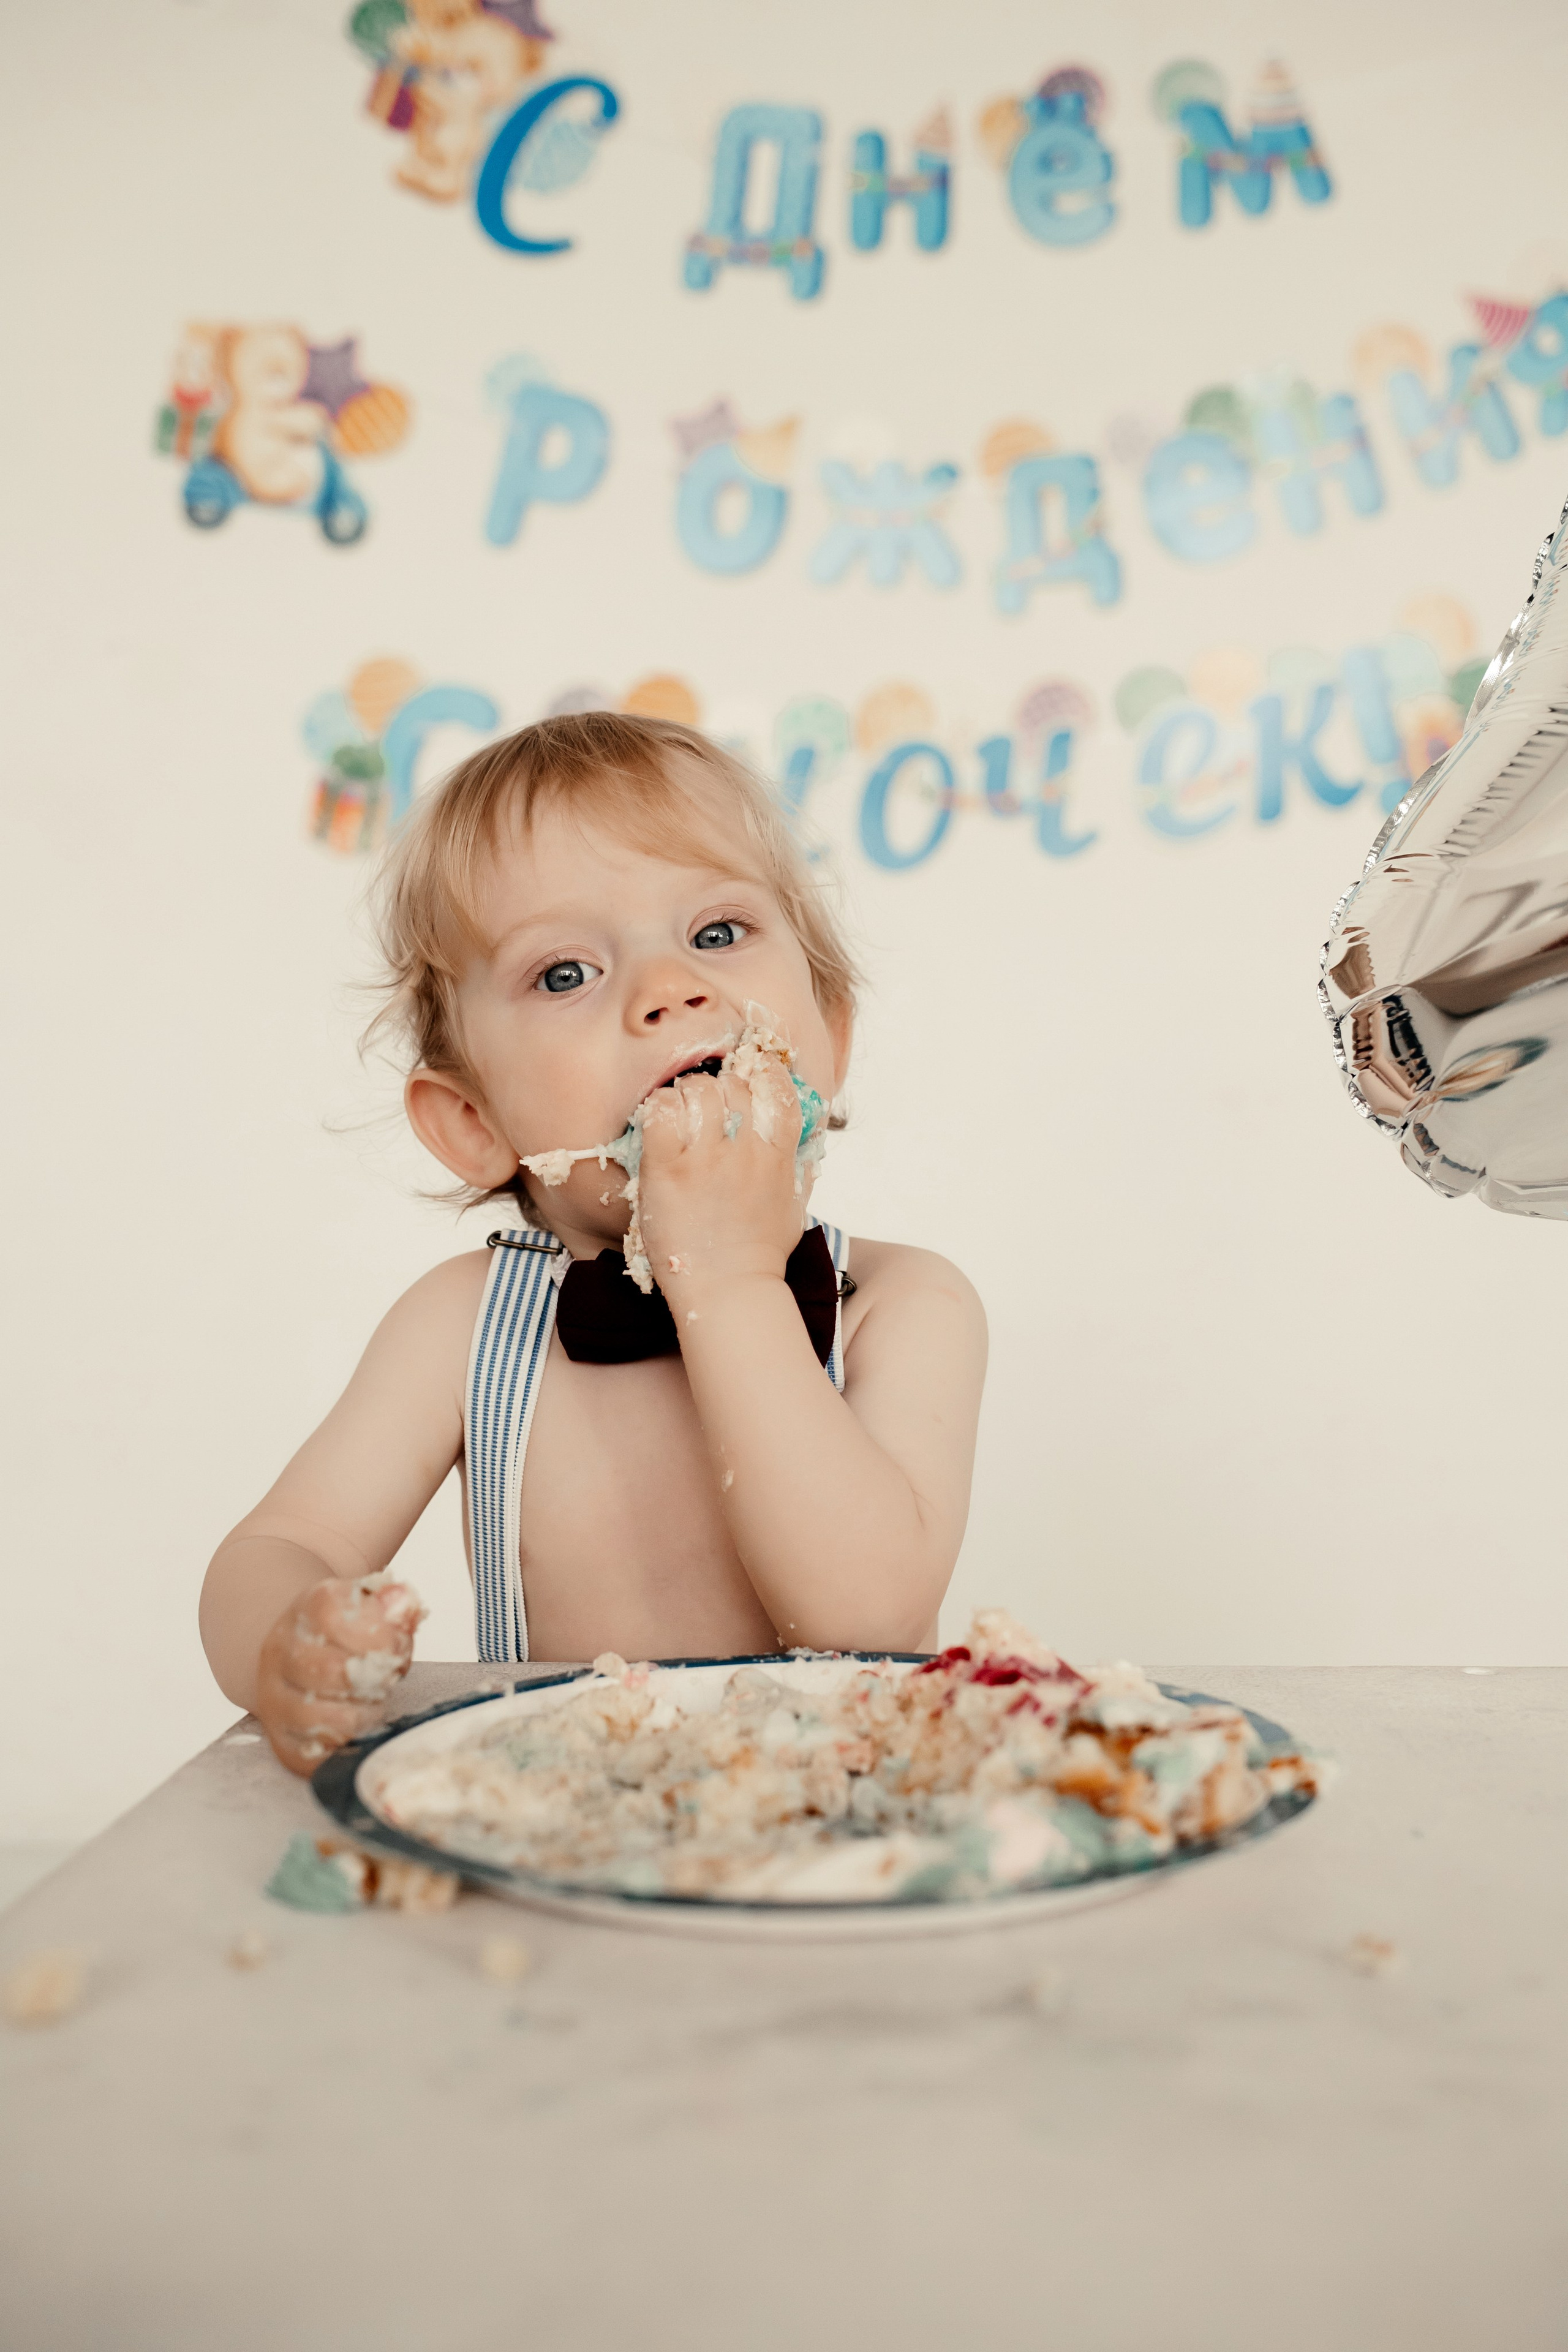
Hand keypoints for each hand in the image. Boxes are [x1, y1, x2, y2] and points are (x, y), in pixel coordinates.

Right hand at [255, 1575, 422, 1777]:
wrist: (304, 1657)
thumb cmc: (349, 1635)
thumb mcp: (373, 1608)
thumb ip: (395, 1607)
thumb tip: (401, 1603)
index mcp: (306, 1609)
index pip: (335, 1618)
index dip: (379, 1636)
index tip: (396, 1645)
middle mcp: (279, 1651)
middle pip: (332, 1671)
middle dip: (374, 1679)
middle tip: (385, 1678)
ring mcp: (272, 1697)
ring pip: (318, 1717)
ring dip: (361, 1714)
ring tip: (372, 1702)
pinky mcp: (279, 1739)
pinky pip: (310, 1756)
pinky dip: (342, 1748)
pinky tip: (355, 1729)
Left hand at [636, 1062, 803, 1296]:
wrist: (727, 1291)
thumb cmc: (760, 1255)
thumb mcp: (793, 1204)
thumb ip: (795, 1167)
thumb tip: (799, 1140)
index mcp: (778, 1155)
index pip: (778, 1087)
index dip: (762, 1072)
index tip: (748, 1079)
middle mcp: (746, 1150)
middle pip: (732, 1083)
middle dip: (717, 1086)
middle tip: (703, 1107)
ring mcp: (705, 1159)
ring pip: (696, 1089)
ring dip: (684, 1095)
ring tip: (678, 1116)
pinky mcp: (667, 1170)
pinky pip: (659, 1112)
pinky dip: (657, 1109)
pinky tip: (658, 1127)